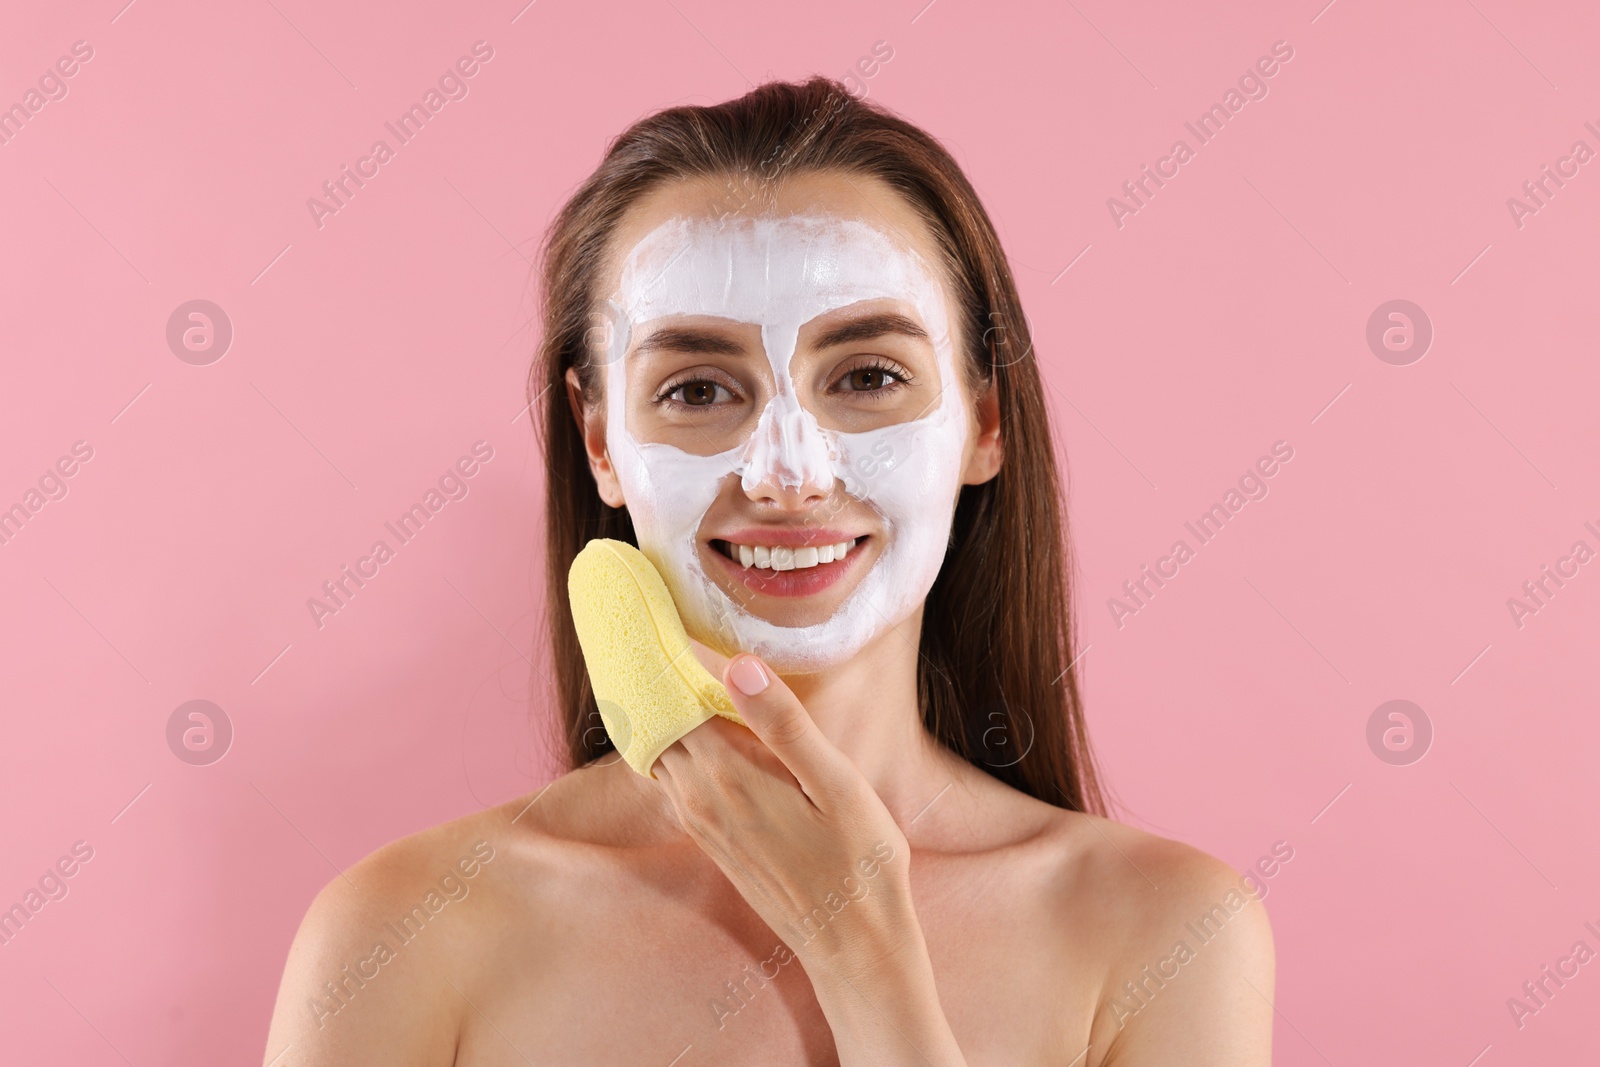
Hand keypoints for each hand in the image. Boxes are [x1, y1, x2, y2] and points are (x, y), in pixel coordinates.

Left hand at [652, 651, 914, 979]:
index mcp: (728, 776)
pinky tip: (693, 723)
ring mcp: (701, 823)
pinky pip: (671, 779)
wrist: (854, 945)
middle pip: (656, 723)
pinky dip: (671, 744)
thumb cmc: (860, 862)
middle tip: (654, 626)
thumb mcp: (837, 785)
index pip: (671, 700)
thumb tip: (737, 666)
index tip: (658, 614)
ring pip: (658, 752)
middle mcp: (700, 799)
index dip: (663, 657)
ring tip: (666, 663)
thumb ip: (785, 725)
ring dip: (659, 711)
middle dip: (653, 679)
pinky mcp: (711, 840)